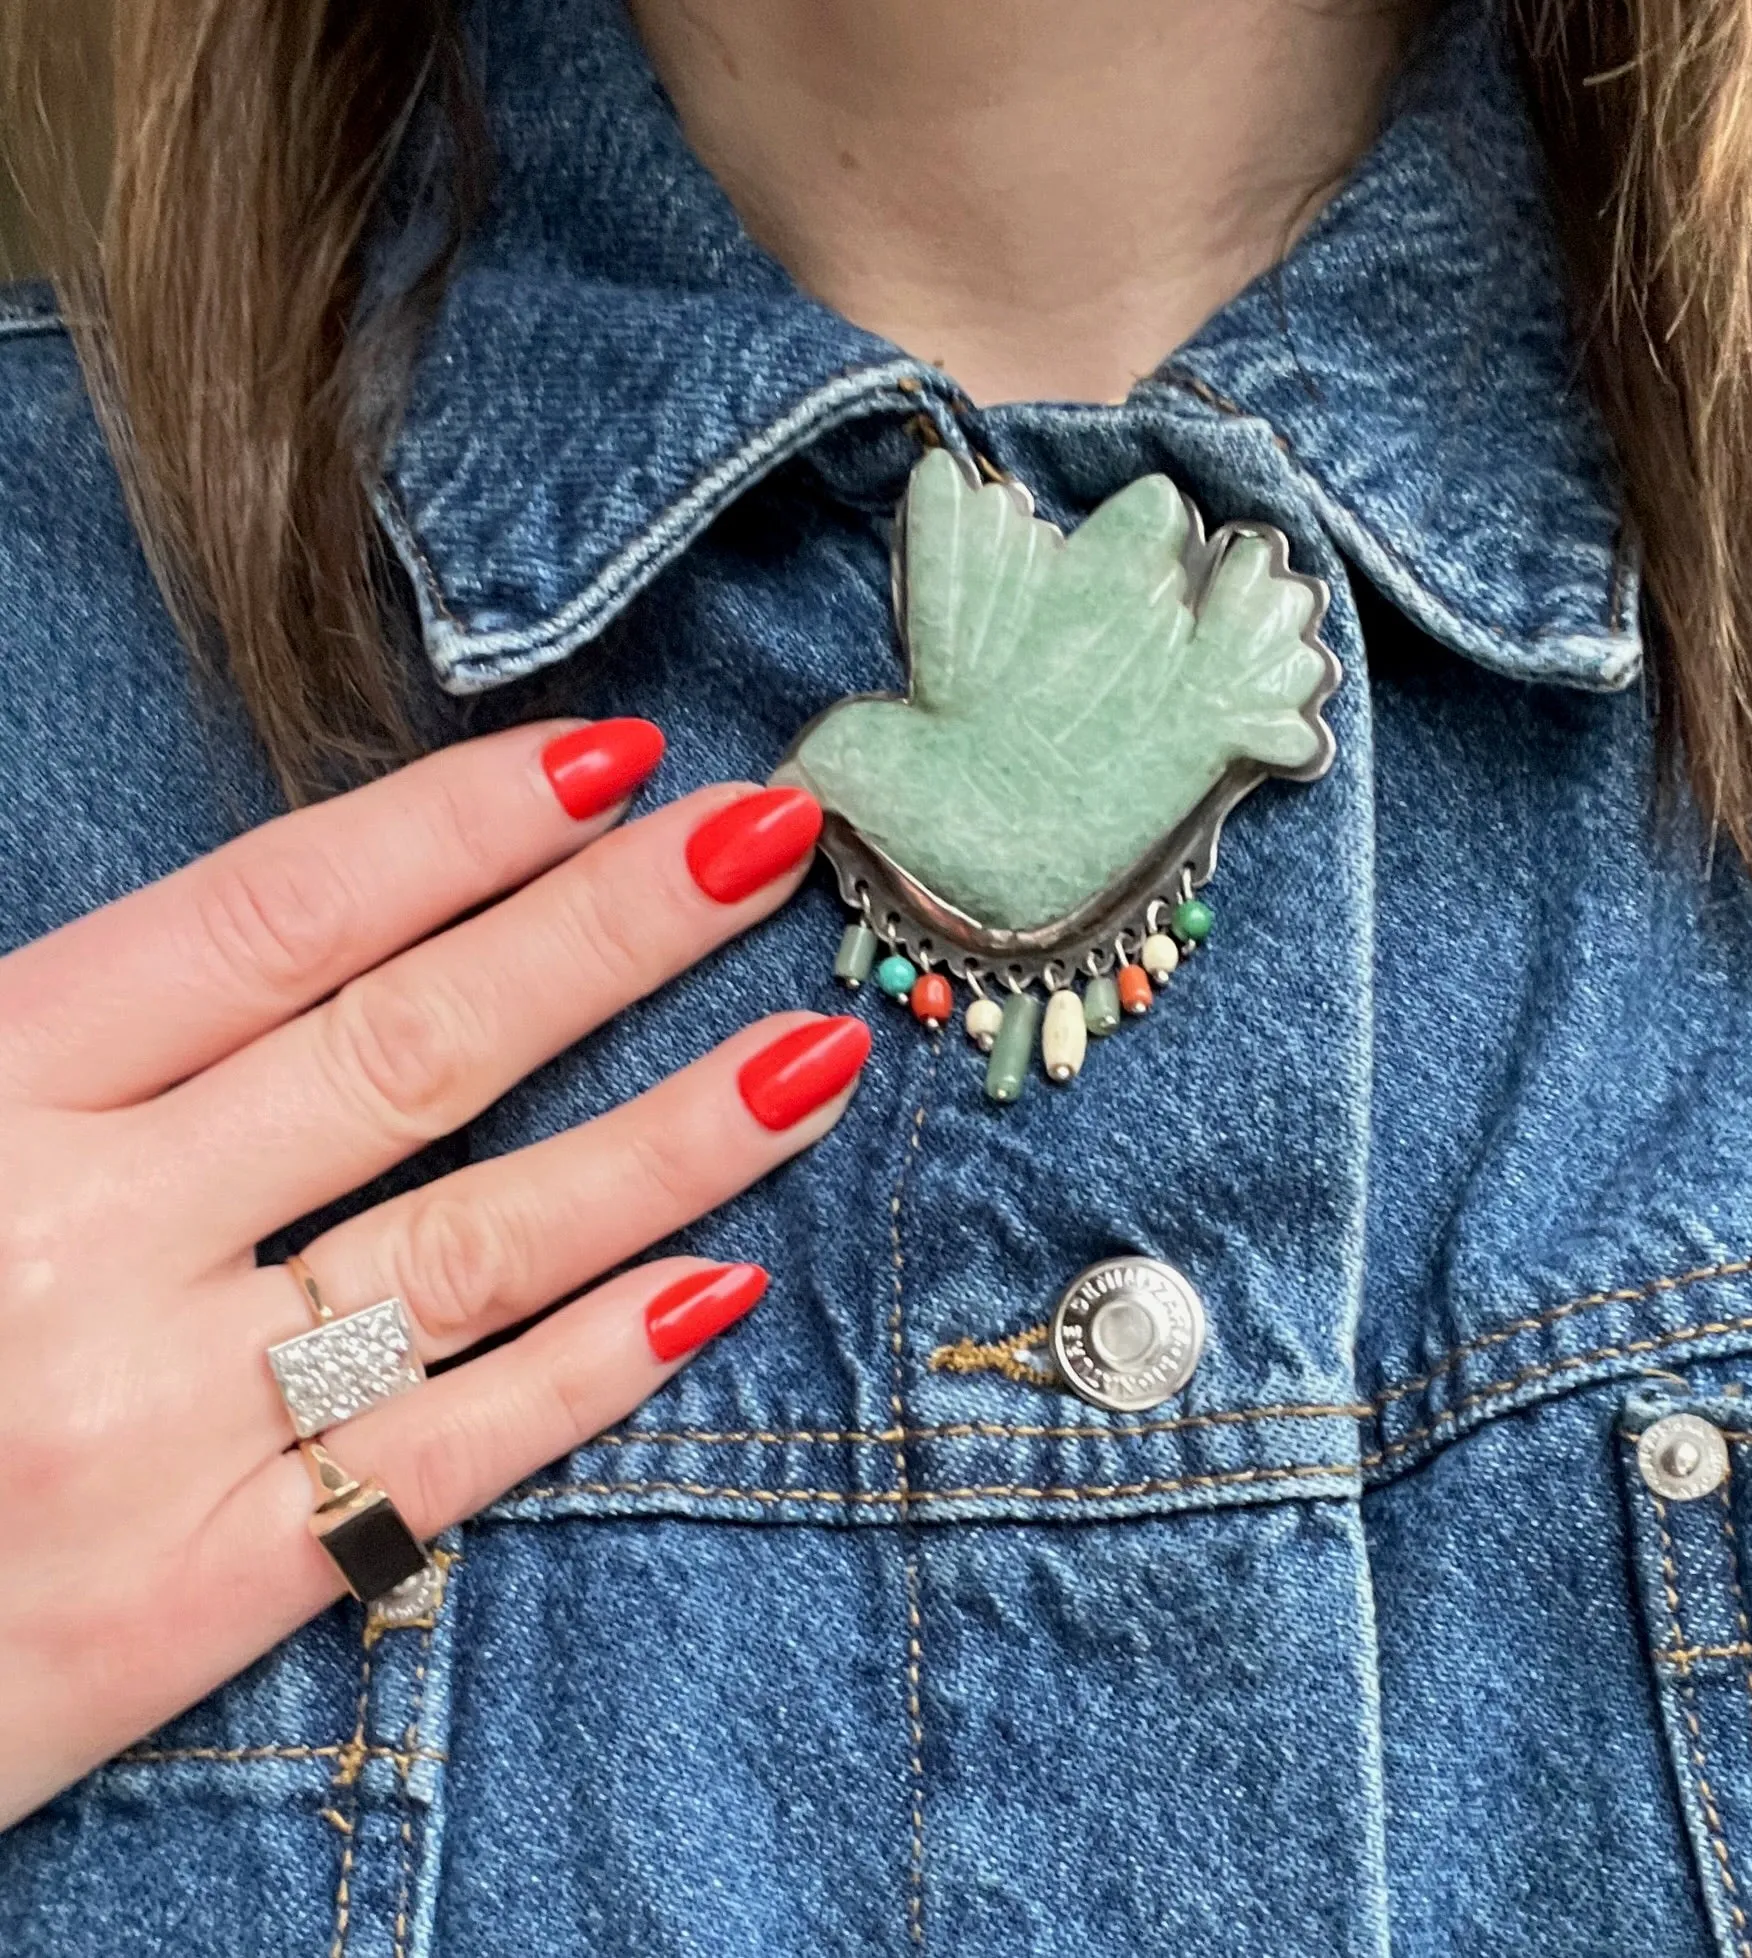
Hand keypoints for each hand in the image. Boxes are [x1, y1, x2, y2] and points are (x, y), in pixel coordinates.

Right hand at [0, 720, 867, 1826]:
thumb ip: (71, 1031)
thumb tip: (304, 929)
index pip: (274, 920)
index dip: (462, 829)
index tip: (618, 757)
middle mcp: (76, 1244)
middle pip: (411, 1049)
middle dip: (611, 933)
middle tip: (770, 843)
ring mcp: (146, 1428)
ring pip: (471, 1244)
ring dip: (666, 1141)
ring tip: (813, 1049)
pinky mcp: (185, 1596)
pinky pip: (437, 1463)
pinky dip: (590, 1372)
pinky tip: (723, 1289)